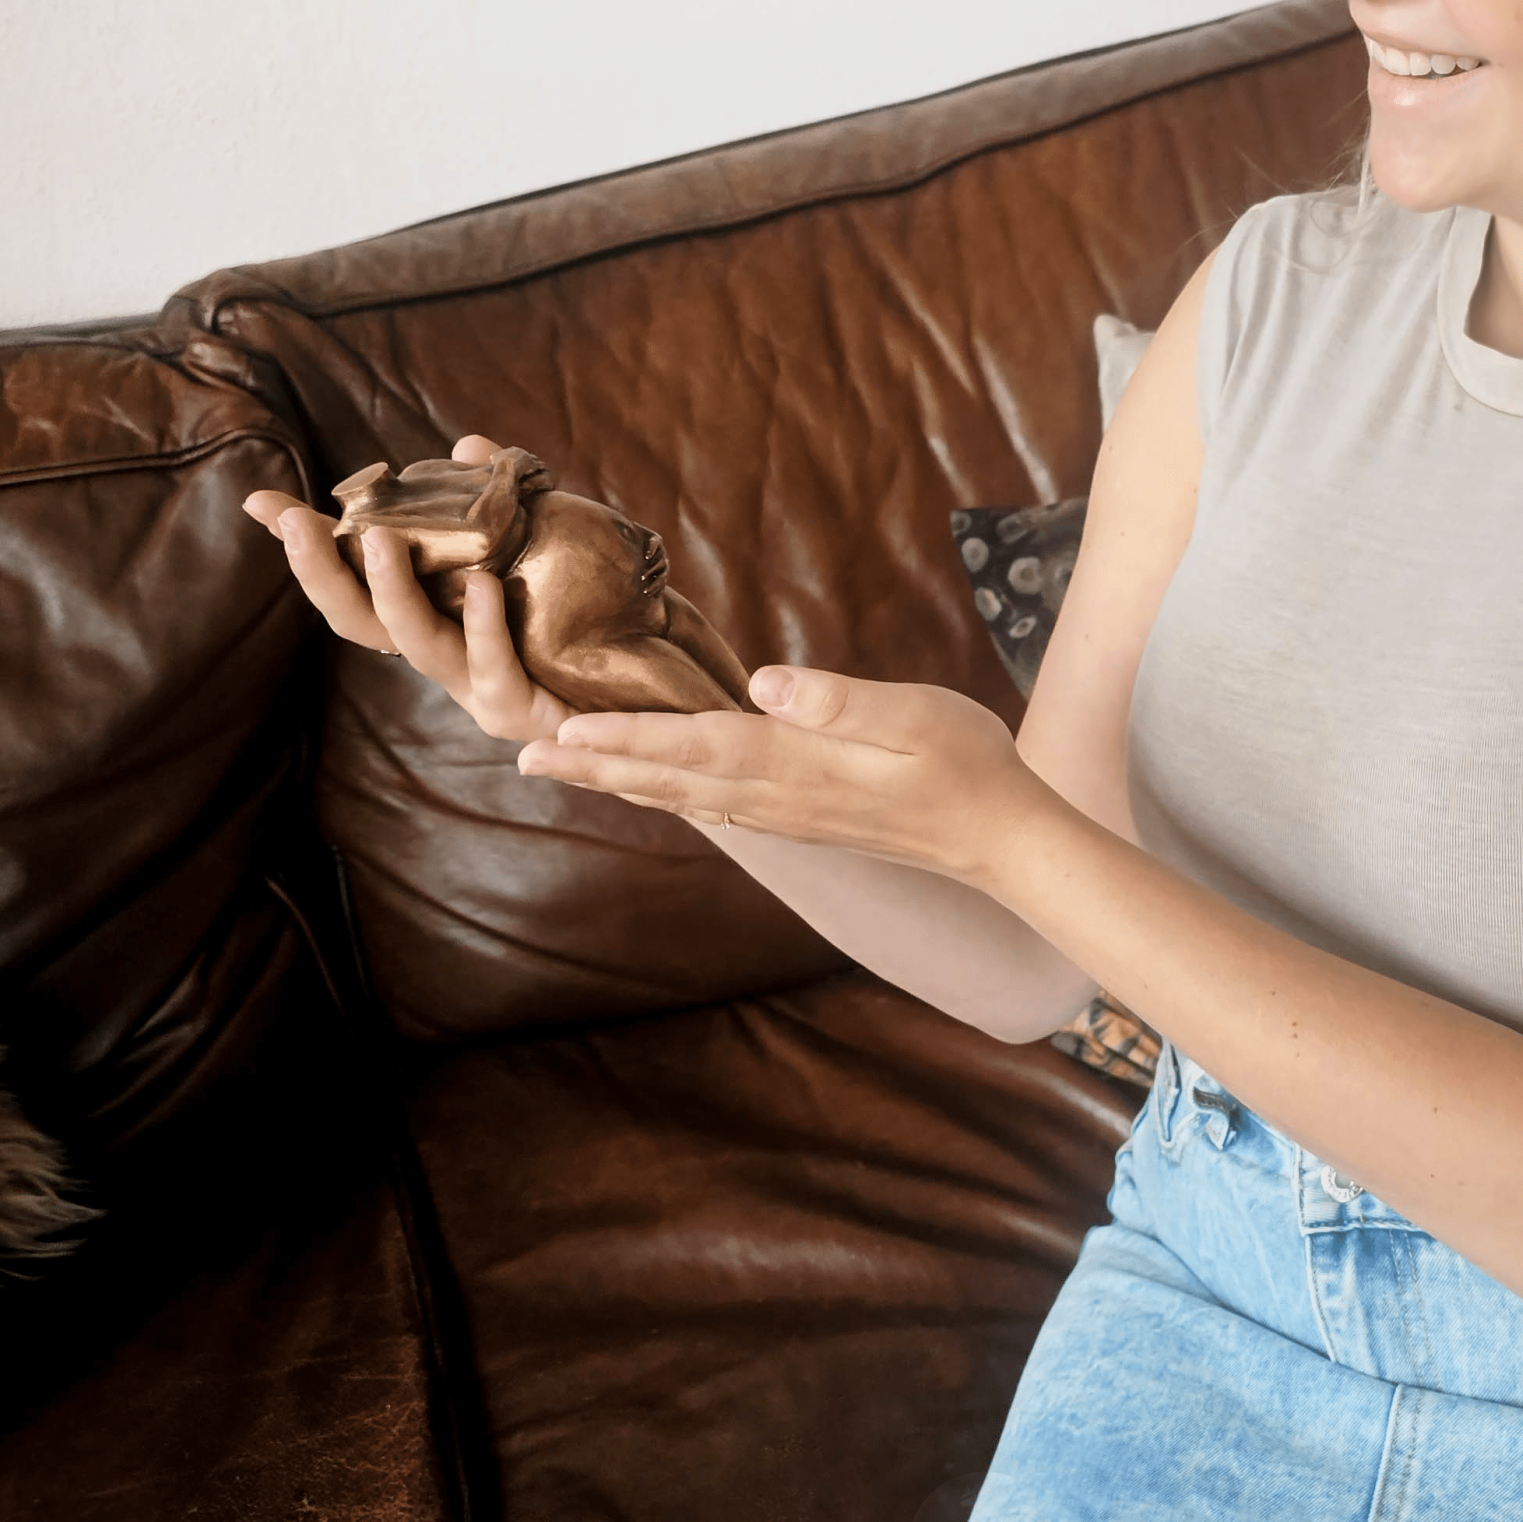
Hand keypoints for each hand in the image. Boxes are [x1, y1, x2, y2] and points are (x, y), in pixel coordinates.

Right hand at [241, 432, 573, 743]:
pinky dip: (483, 628)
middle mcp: (442, 657)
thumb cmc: (587, 619)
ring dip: (393, 592)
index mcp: (435, 619)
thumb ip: (501, 504)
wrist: (650, 691)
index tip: (261, 504)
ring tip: (380, 539)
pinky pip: (495, 669)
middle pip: (361, 621)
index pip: (354, 583)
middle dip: (323, 572)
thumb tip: (465, 447)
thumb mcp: (542, 548)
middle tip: (302, 522)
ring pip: (416, 645)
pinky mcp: (521, 709)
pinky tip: (481, 585)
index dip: (308, 549)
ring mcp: (474, 688)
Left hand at [518, 667, 1047, 882]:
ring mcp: (788, 816)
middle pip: (669, 780)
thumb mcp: (916, 714)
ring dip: (617, 780)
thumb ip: (839, 699)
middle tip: (522, 756)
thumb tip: (763, 682)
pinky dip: (664, 791)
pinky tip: (648, 785)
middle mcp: (779, 799)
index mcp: (799, 768)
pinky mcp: (801, 820)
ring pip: (683, 797)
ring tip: (561, 766)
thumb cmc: (968, 763)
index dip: (624, 739)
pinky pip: (713, 806)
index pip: (693, 748)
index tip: (561, 731)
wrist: (1000, 839)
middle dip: (594, 765)